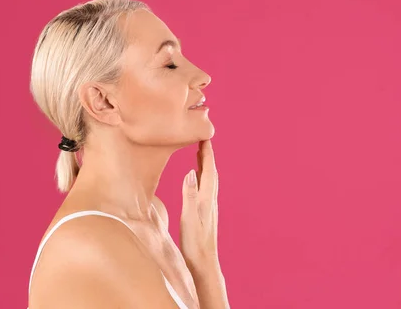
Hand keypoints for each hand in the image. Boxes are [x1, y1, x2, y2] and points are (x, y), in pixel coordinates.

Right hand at [180, 139, 220, 272]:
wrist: (204, 264)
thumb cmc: (195, 244)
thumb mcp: (189, 219)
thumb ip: (189, 196)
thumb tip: (191, 173)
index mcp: (206, 199)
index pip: (208, 170)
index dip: (207, 153)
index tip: (205, 136)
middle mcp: (210, 201)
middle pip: (210, 172)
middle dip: (207, 154)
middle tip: (203, 138)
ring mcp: (209, 207)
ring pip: (208, 180)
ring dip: (205, 165)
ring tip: (200, 153)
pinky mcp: (205, 213)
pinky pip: (205, 188)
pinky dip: (202, 177)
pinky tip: (197, 180)